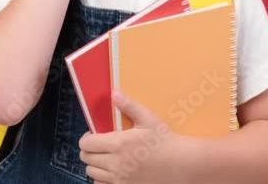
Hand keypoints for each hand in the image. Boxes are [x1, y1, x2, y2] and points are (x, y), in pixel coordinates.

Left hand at [78, 90, 192, 183]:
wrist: (182, 164)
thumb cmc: (165, 141)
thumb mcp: (148, 119)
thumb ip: (129, 106)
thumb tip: (114, 93)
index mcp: (118, 144)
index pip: (86, 143)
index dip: (86, 138)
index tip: (94, 135)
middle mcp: (115, 164)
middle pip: (86, 158)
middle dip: (89, 150)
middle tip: (100, 145)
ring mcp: (119, 179)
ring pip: (91, 173)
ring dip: (95, 165)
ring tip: (105, 158)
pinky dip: (102, 179)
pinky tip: (112, 172)